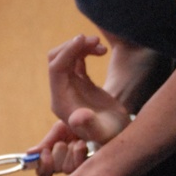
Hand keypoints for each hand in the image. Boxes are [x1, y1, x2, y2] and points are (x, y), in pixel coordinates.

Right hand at [29, 119, 91, 175]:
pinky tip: (82, 144)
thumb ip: (46, 142)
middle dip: (57, 155)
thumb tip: (29, 153)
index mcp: (57, 160)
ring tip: (76, 141)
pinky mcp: (93, 167)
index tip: (45, 153)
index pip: (44, 173)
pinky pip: (79, 168)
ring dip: (69, 152)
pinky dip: (77, 154)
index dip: (42, 166)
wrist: (99, 118)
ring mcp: (81, 168)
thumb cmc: (79, 125)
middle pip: (54, 172)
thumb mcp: (59, 130)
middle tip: (62, 143)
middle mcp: (67, 166)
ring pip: (66, 170)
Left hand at [47, 34, 131, 148]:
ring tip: (101, 47)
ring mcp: (70, 87)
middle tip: (96, 41)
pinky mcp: (80, 83)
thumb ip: (90, 126)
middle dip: (73, 46)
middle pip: (56, 59)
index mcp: (61, 102)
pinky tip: (101, 51)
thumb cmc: (112, 135)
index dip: (67, 52)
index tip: (83, 39)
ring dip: (81, 46)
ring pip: (65, 57)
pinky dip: (85, 51)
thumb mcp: (104, 132)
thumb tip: (78, 117)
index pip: (56, 69)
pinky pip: (76, 60)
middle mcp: (61, 92)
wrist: (120, 135)